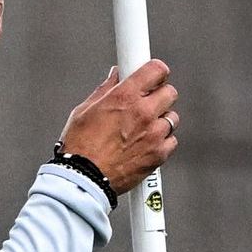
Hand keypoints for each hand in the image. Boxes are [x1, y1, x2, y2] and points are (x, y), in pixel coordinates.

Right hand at [62, 59, 181, 186]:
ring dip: (160, 121)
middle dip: (159, 96)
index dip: (155, 73)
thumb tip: (115, 77)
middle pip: (169, 92)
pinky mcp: (158, 154)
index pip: (156, 70)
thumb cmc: (79, 148)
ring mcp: (154, 133)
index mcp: (124, 97)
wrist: (82, 181)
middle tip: (145, 105)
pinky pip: (171, 141)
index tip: (152, 78)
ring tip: (141, 131)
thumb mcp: (84, 111)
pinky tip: (145, 147)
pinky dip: (161, 143)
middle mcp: (143, 112)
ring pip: (172, 118)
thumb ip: (105, 91)